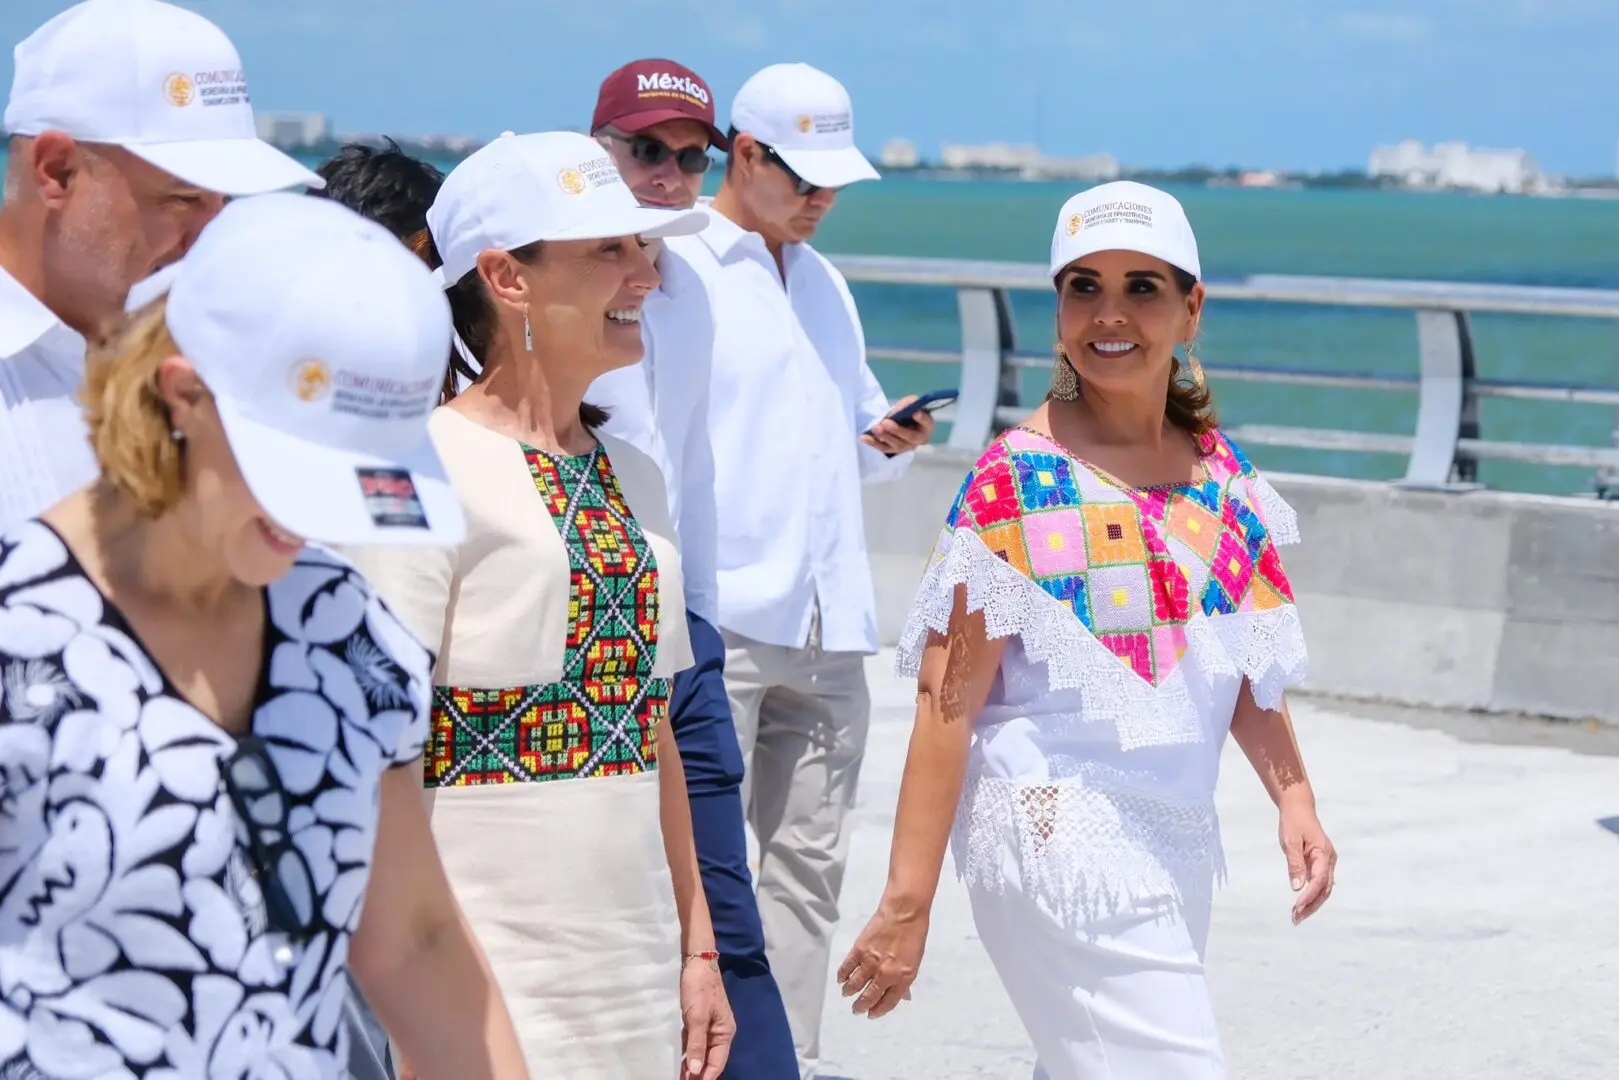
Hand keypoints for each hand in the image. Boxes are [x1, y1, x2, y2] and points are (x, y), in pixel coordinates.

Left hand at [678, 955, 733, 1079]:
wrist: (697, 961)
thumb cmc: (699, 988)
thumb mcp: (697, 1017)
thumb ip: (697, 1044)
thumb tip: (696, 1070)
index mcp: (724, 1032)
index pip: (716, 1062)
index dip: (705, 1077)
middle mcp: (719, 1031)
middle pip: (709, 1059)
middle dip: (698, 1073)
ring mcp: (709, 1026)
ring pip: (701, 1052)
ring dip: (692, 1065)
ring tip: (680, 1077)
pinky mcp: (698, 1020)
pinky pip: (694, 1042)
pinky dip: (689, 1053)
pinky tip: (681, 1061)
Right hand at [835, 899, 927, 1018]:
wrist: (904, 913)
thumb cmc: (914, 936)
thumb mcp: (915, 963)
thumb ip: (906, 981)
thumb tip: (902, 997)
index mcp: (903, 979)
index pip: (887, 1002)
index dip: (878, 1011)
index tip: (871, 1014)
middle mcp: (885, 974)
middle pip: (868, 997)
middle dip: (861, 1006)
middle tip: (856, 1010)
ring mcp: (870, 963)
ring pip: (854, 985)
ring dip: (849, 992)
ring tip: (846, 993)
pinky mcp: (858, 950)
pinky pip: (846, 968)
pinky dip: (842, 975)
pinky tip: (841, 979)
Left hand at [860, 395, 934, 455]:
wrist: (899, 421)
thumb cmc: (907, 412)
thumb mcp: (909, 403)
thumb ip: (907, 404)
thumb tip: (898, 411)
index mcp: (926, 426)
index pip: (927, 423)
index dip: (922, 419)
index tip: (915, 413)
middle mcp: (919, 439)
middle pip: (910, 437)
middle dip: (897, 430)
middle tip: (885, 423)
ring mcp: (906, 447)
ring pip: (897, 445)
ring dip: (885, 437)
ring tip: (875, 428)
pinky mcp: (893, 450)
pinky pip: (884, 448)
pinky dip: (873, 443)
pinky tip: (864, 438)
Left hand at [1280, 802, 1335, 924]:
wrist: (1298, 809)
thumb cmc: (1294, 823)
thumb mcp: (1290, 841)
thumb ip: (1295, 864)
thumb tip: (1297, 887)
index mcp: (1324, 854)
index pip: (1319, 881)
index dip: (1309, 896)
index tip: (1297, 907)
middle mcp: (1329, 860)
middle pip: (1324, 889)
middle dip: (1311, 905)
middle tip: (1296, 918)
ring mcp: (1327, 862)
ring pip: (1323, 889)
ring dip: (1312, 903)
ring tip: (1297, 916)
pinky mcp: (1321, 864)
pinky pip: (1319, 883)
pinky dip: (1311, 895)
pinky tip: (1302, 905)